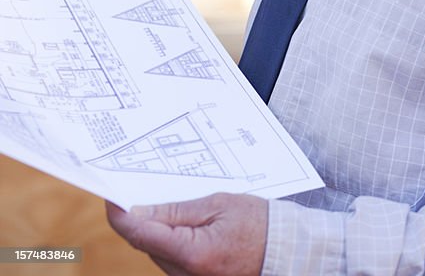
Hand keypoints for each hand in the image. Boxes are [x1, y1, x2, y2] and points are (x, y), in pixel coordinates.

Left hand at [105, 193, 266, 275]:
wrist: (284, 251)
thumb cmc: (257, 224)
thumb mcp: (218, 204)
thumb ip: (177, 209)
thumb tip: (141, 209)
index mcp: (192, 253)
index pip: (141, 234)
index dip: (120, 215)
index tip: (111, 196)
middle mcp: (185, 274)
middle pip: (146, 243)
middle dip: (140, 217)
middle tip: (140, 186)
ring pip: (156, 251)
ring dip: (156, 228)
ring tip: (169, 200)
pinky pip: (170, 258)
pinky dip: (169, 238)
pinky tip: (182, 220)